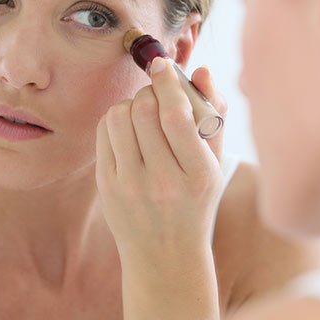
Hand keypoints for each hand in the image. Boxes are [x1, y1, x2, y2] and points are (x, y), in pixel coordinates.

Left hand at [95, 58, 226, 262]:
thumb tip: (200, 69)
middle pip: (145, 109)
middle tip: (158, 92)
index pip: (176, 116)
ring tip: (145, 113)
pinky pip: (104, 132)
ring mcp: (129, 185)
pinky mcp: (106, 186)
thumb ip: (213, 115)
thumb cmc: (196, 202)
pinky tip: (130, 129)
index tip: (163, 63)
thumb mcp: (216, 164)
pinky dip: (116, 118)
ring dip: (132, 102)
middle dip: (151, 90)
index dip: (167, 82)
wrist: (165, 255)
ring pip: (119, 116)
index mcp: (198, 175)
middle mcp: (162, 182)